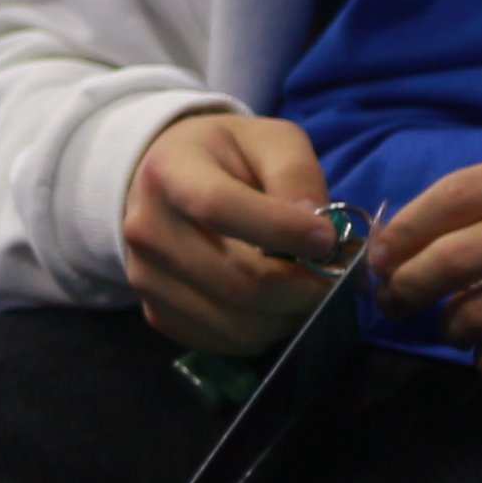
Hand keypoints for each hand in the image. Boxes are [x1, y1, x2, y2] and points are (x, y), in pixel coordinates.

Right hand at [123, 105, 343, 356]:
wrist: (164, 183)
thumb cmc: (226, 157)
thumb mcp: (268, 141)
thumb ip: (296, 175)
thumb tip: (317, 235)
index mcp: (169, 173)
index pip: (221, 209)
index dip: (282, 231)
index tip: (329, 239)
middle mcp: (146, 229)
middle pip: (240, 280)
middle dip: (305, 288)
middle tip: (335, 278)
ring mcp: (146, 277)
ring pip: (238, 322)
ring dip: (290, 316)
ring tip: (308, 291)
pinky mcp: (156, 313)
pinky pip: (224, 342)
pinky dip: (264, 332)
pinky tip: (275, 306)